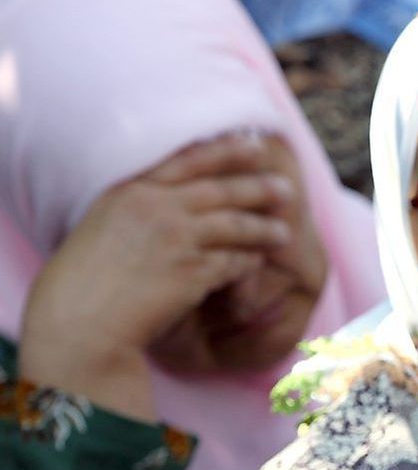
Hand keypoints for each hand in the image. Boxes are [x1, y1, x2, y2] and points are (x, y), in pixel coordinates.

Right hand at [19, 135, 295, 420]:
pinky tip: (257, 263)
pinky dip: (248, 263)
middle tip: (287, 189)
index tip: (253, 144)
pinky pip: (233, 262)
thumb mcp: (102, 224)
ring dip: (264, 229)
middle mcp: (156, 207)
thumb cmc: (82, 281)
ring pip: (234, 226)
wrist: (78, 324)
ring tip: (284, 233)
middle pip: (221, 190)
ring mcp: (175, 239)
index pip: (189, 159)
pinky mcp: (191, 272)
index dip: (226, 150)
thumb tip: (171, 194)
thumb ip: (136, 204)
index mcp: (130, 189)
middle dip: (259, 188)